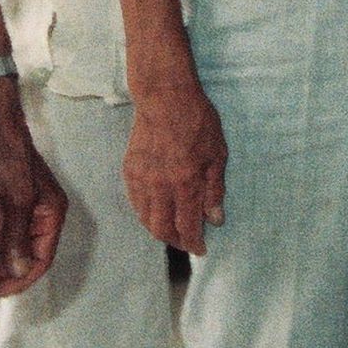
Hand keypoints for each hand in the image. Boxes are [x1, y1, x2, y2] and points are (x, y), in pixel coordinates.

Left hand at [0, 80, 65, 296]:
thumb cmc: (7, 149)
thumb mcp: (15, 195)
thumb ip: (17, 235)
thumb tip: (20, 270)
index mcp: (51, 212)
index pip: (42, 256)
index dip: (24, 277)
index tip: (1, 291)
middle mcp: (35, 214)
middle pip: (26, 254)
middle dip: (9, 271)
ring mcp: (14, 209)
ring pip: (7, 246)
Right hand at [126, 72, 229, 256]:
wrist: (165, 97)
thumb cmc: (197, 122)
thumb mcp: (218, 155)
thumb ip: (214, 190)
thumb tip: (214, 220)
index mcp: (186, 184)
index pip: (188, 226)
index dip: (194, 243)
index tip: (200, 249)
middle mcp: (161, 187)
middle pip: (163, 229)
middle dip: (176, 241)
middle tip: (186, 242)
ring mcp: (142, 179)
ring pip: (146, 219)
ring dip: (159, 230)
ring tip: (171, 231)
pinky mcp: (130, 170)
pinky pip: (136, 203)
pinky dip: (145, 214)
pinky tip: (155, 212)